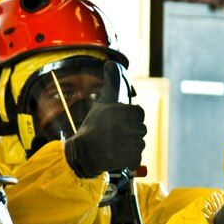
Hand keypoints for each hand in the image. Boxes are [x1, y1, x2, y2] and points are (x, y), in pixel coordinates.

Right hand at [64, 61, 145, 177]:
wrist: (82, 153)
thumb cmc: (92, 127)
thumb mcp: (102, 103)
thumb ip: (112, 84)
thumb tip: (111, 63)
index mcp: (123, 110)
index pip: (139, 114)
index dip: (131, 119)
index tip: (118, 124)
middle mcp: (128, 125)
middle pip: (141, 130)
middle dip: (131, 134)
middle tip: (114, 136)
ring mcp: (130, 142)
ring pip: (140, 144)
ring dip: (130, 146)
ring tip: (114, 146)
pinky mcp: (131, 157)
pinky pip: (137, 158)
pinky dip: (129, 160)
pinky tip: (116, 156)